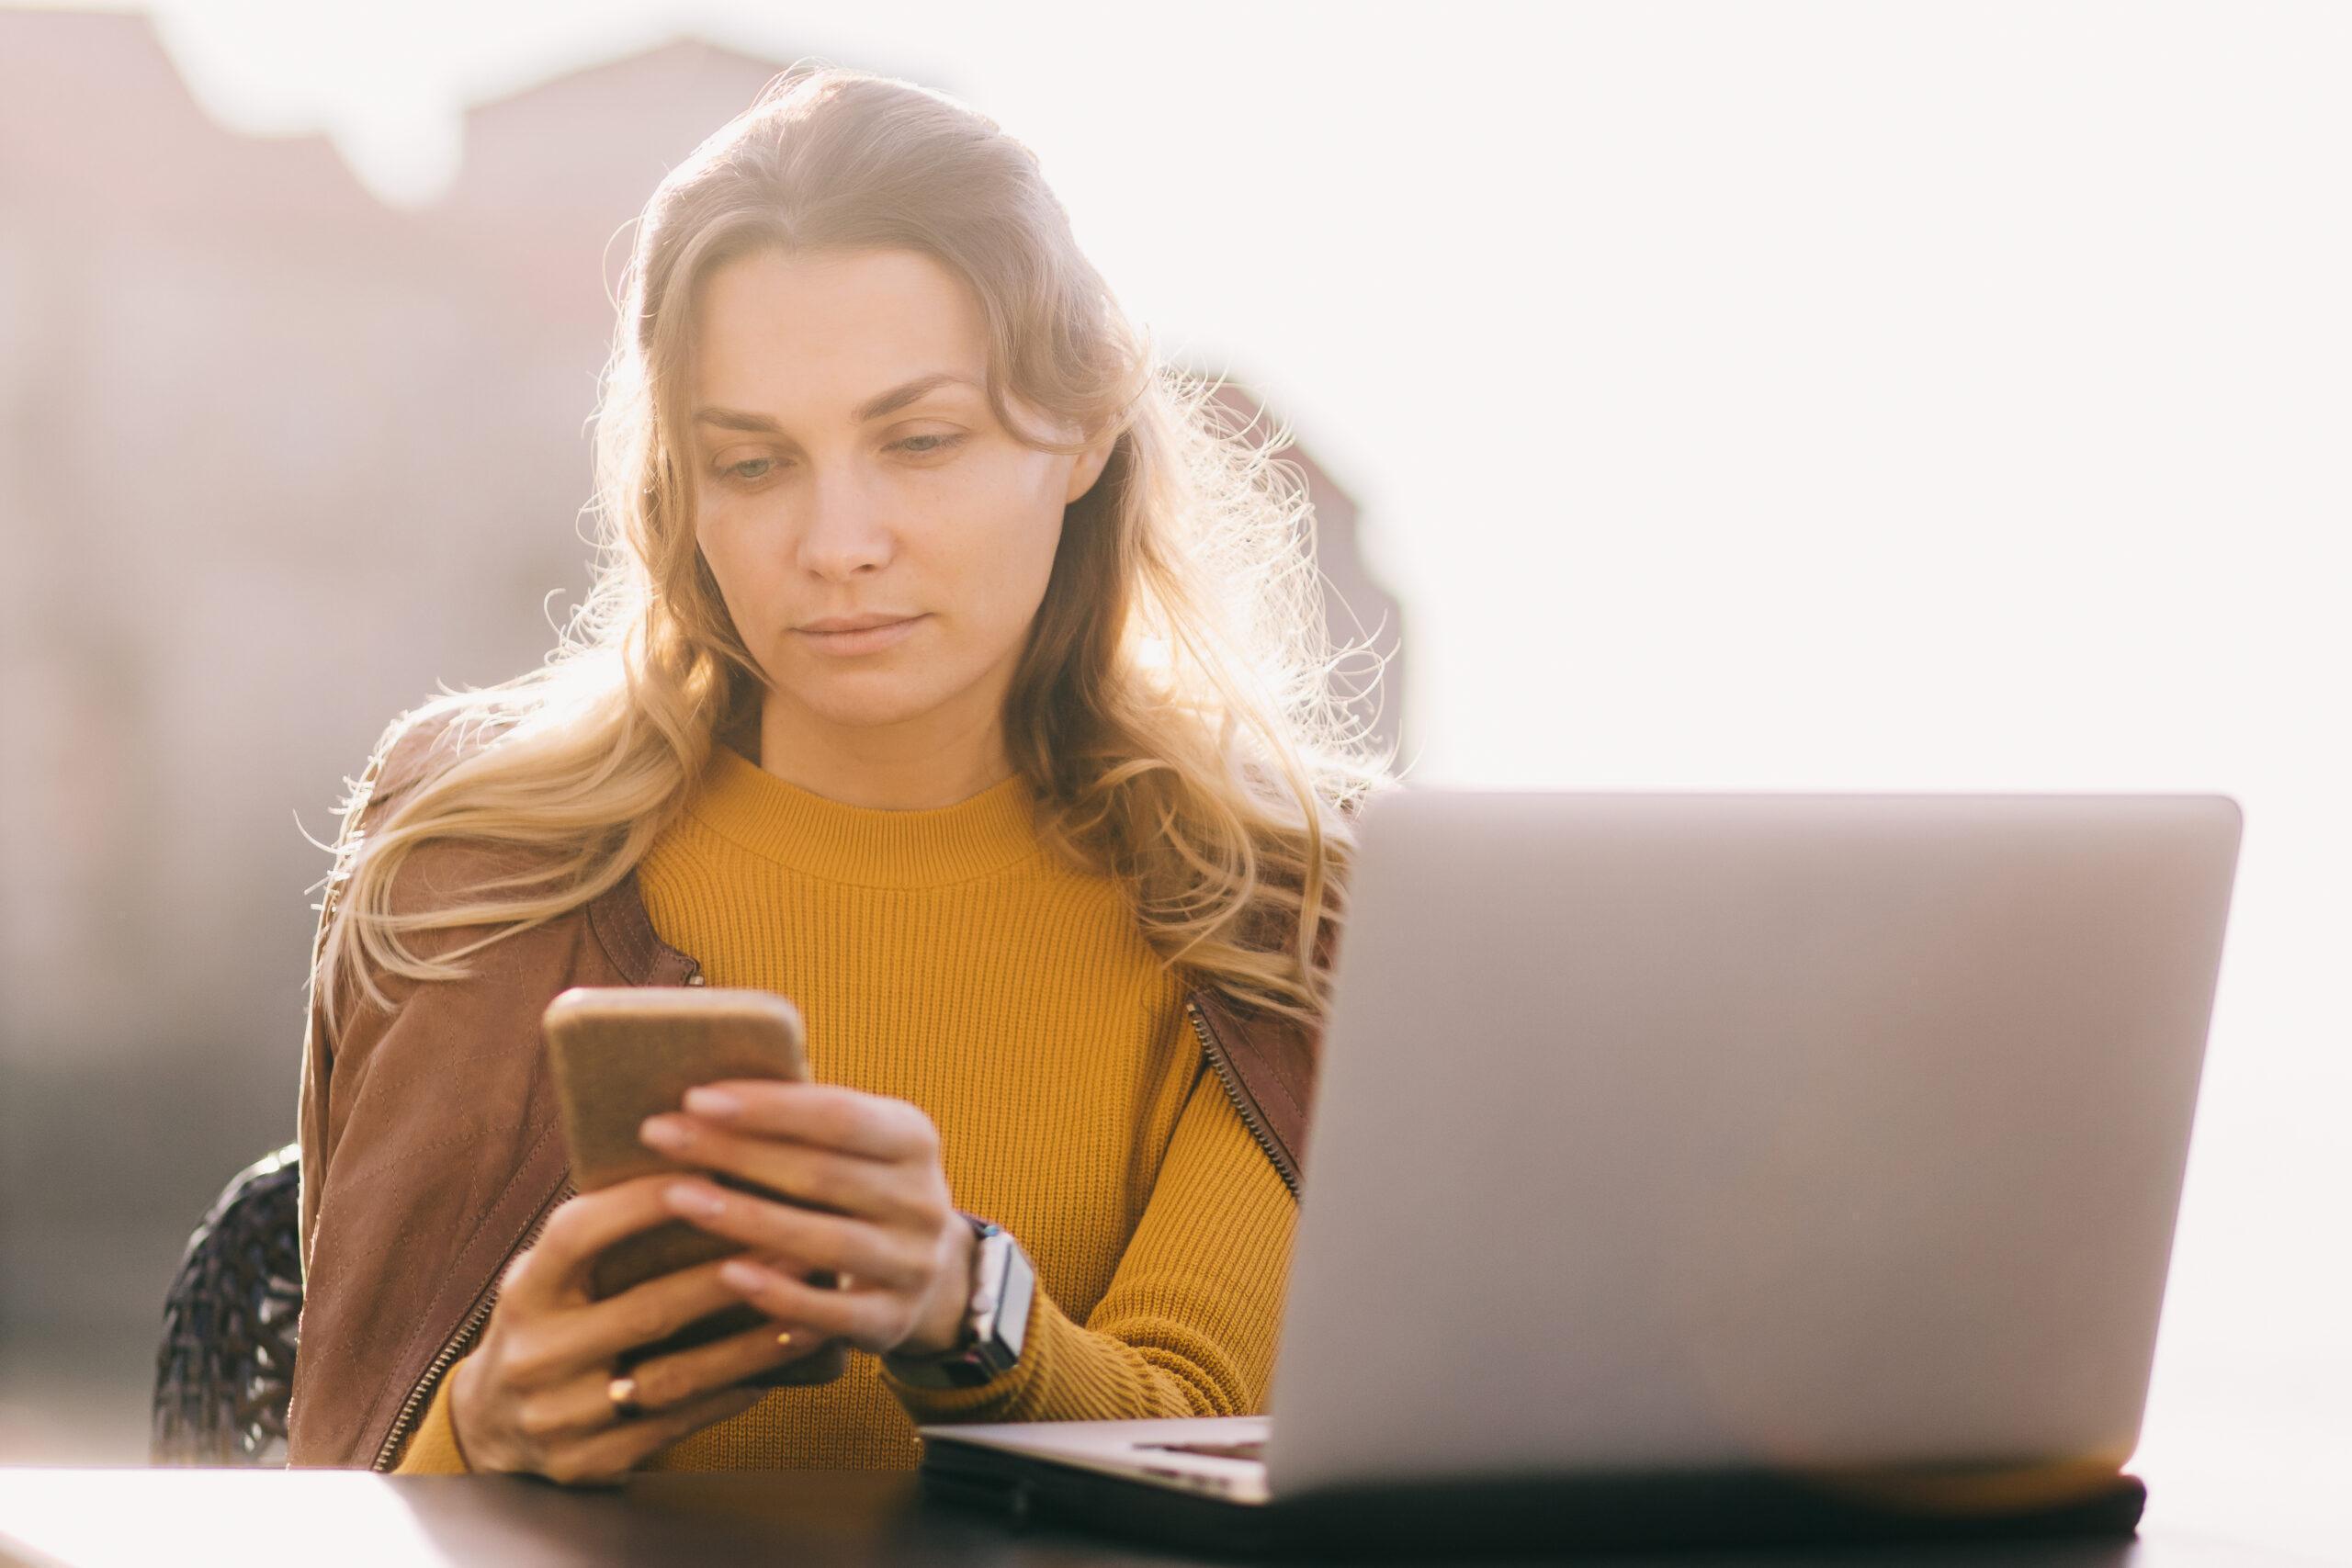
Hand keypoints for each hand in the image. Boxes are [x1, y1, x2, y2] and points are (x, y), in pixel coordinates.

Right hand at [447, 1173, 837, 1484]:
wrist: (492, 1433)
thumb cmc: (550, 1325)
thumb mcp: (549, 1279)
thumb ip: (601, 1238)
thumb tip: (699, 1166)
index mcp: (524, 1293)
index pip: (577, 1235)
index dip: (641, 1204)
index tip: (712, 1174)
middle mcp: (535, 1355)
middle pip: (647, 1310)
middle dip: (732, 1276)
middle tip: (798, 1244)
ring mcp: (560, 1416)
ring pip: (676, 1376)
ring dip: (752, 1343)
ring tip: (811, 1311)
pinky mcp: (590, 1463)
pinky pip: (679, 1422)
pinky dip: (734, 1390)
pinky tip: (778, 1365)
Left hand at [639, 1081, 979, 1360]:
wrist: (929, 1273)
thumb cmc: (857, 1188)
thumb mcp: (856, 1145)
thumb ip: (802, 1121)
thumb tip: (701, 1096)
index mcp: (914, 1138)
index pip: (838, 1115)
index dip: (767, 1107)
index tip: (694, 1098)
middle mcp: (923, 1200)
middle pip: (821, 1174)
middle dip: (734, 1152)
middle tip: (660, 1135)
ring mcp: (913, 1264)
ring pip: (825, 1241)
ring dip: (746, 1218)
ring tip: (677, 1196)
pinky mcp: (893, 1320)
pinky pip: (832, 1312)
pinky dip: (780, 1293)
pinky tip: (728, 1274)